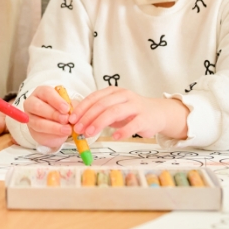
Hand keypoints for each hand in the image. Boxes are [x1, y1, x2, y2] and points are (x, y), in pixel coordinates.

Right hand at [24, 85, 72, 148]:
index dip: (56, 101)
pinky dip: (52, 135)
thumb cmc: (61, 109)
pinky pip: (40, 134)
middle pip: (38, 107)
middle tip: (66, 119)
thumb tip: (72, 113)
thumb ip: (68, 106)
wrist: (57, 122)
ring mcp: (29, 118)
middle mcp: (31, 103)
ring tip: (67, 130)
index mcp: (41, 92)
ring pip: (38, 123)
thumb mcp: (67, 104)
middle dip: (53, 114)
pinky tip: (62, 135)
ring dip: (54, 127)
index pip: (46, 93)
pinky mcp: (32, 131)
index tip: (66, 108)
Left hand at [70, 88, 188, 140]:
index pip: (94, 97)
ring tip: (89, 133)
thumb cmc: (130, 112)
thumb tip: (76, 122)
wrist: (157, 113)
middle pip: (102, 104)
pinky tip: (114, 137)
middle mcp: (124, 95)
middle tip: (78, 129)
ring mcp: (135, 106)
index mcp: (113, 92)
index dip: (82, 108)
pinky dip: (123, 131)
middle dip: (88, 117)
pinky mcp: (145, 118)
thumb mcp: (113, 108)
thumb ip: (98, 113)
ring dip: (100, 122)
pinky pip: (133, 124)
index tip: (71, 119)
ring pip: (114, 112)